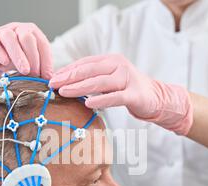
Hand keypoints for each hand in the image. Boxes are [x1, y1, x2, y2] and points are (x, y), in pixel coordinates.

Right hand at [0, 22, 52, 78]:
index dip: (46, 61)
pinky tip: (5, 63)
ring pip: (9, 37)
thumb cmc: (14, 63)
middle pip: (27, 37)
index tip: (46, 77)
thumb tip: (49, 80)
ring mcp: (1, 32)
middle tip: (35, 74)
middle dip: (33, 57)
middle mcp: (18, 29)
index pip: (42, 44)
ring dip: (18, 55)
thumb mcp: (29, 65)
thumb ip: (39, 69)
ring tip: (24, 71)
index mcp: (32, 33)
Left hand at [49, 54, 192, 134]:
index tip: (52, 78)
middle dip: (69, 77)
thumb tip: (67, 83)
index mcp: (110, 60)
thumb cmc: (128, 89)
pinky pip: (115, 97)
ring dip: (80, 87)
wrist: (156, 97)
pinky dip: (101, 100)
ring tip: (64, 92)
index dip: (67, 70)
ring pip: (99, 82)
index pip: (85, 62)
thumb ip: (93, 78)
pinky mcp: (134, 94)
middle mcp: (118, 65)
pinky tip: (88, 103)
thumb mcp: (109, 79)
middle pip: (89, 70)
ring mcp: (127, 79)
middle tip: (53, 84)